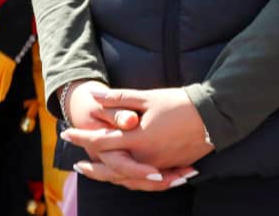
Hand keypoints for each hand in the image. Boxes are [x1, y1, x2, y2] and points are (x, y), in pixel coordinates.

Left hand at [65, 87, 212, 169]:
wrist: (212, 117)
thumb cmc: (179, 103)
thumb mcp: (147, 97)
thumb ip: (119, 100)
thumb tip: (94, 98)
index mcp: (136, 138)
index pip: (100, 141)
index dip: (81, 137)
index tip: (66, 134)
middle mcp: (145, 158)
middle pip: (109, 168)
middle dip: (91, 166)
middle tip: (76, 164)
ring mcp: (157, 166)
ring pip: (126, 179)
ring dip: (107, 176)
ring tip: (94, 171)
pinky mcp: (168, 168)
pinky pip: (142, 182)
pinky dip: (128, 180)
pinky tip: (122, 176)